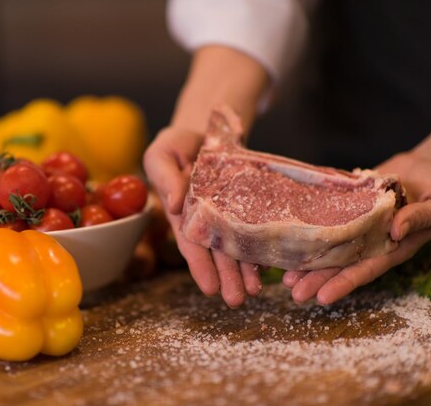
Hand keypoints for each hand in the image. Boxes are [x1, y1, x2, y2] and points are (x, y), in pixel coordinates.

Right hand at [143, 126, 261, 306]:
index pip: (190, 242)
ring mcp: (225, 212)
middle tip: (237, 300)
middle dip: (225, 276)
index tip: (209, 288)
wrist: (204, 129)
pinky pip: (253, 227)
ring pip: (235, 244)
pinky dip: (259, 246)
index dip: (199, 265)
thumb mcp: (161, 155)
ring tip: (255, 292)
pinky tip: (269, 265)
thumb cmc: (176, 144)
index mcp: (181, 211)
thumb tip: (173, 204)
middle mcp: (204, 217)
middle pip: (215, 251)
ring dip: (243, 270)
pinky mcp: (244, 203)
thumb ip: (164, 178)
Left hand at [283, 149, 430, 304]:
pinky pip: (326, 215)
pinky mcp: (348, 203)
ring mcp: (357, 222)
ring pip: (329, 243)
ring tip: (283, 274)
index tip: (322, 298)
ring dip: (307, 258)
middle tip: (292, 291)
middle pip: (340, 263)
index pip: (366, 269)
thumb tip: (395, 232)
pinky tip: (288, 235)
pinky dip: (309, 225)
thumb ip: (419, 218)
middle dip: (317, 278)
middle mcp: (371, 238)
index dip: (344, 283)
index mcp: (395, 246)